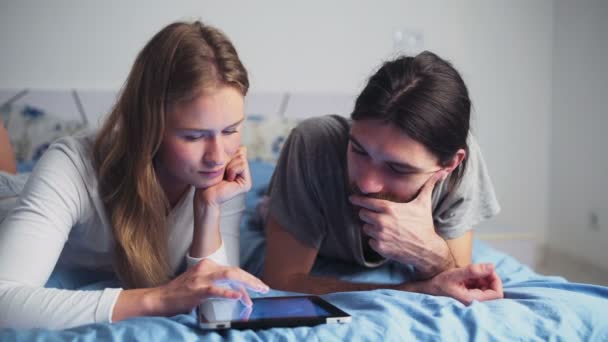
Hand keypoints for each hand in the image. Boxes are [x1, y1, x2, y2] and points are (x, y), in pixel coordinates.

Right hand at [149, 259, 268, 316]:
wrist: (159, 298)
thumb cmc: (180, 293)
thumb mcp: (200, 283)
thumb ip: (217, 284)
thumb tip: (237, 292)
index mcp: (208, 264)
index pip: (233, 270)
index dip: (247, 279)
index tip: (257, 288)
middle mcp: (206, 268)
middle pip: (235, 271)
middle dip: (252, 280)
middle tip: (264, 288)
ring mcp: (201, 278)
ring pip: (229, 276)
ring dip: (246, 284)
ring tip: (258, 290)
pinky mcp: (196, 289)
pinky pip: (215, 290)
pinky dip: (228, 293)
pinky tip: (238, 296)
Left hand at [198, 146, 251, 207]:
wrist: (205, 194)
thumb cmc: (208, 178)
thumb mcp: (220, 162)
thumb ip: (231, 155)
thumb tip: (244, 148)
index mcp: (239, 168)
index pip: (240, 150)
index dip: (229, 154)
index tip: (221, 165)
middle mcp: (244, 174)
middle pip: (242, 153)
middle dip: (229, 159)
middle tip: (222, 172)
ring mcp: (246, 180)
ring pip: (242, 158)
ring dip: (229, 165)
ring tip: (224, 176)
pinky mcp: (246, 184)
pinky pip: (242, 165)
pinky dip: (232, 169)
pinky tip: (228, 179)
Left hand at [349, 170, 450, 269]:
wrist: (427, 249)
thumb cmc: (424, 224)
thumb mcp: (424, 203)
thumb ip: (429, 185)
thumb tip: (443, 171)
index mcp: (389, 209)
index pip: (365, 202)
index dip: (358, 200)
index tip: (352, 199)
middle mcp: (382, 221)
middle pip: (362, 215)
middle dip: (368, 215)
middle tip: (377, 216)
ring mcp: (380, 235)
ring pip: (366, 228)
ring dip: (372, 228)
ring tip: (385, 228)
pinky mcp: (380, 247)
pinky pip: (370, 241)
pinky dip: (376, 240)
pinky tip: (387, 239)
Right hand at [416, 263, 503, 304]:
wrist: (427, 287)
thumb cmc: (439, 283)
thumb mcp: (455, 274)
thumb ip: (473, 270)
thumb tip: (492, 266)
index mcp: (473, 300)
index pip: (497, 294)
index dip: (496, 280)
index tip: (488, 270)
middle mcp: (474, 301)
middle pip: (493, 290)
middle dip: (489, 277)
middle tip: (479, 268)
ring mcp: (472, 297)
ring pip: (487, 287)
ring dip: (482, 277)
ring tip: (470, 272)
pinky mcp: (469, 293)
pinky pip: (479, 286)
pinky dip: (477, 278)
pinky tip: (467, 275)